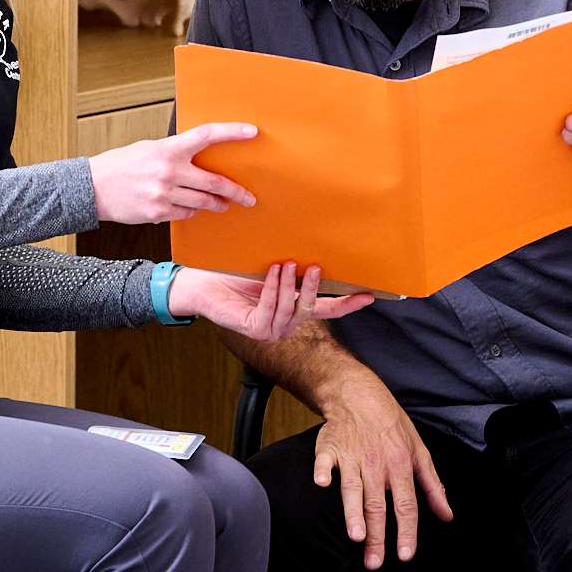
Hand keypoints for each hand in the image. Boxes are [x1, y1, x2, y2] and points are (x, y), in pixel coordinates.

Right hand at [90, 122, 257, 224]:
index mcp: (168, 149)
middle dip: (235, 192)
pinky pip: (185, 213)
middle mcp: (169, 171)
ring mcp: (164, 194)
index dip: (231, 132)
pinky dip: (190, 210)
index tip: (252, 132)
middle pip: (214, 183)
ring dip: (215, 204)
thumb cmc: (122, 165)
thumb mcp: (149, 149)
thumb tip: (201, 159)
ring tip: (221, 204)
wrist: (93, 187)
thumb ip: (175, 153)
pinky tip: (183, 205)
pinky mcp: (158, 212)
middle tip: (248, 197)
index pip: (206, 135)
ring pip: (202, 202)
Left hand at [169, 261, 374, 341]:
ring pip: (291, 311)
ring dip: (290, 287)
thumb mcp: (270, 264)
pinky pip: (269, 312)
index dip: (349, 303)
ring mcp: (269, 329)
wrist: (201, 281)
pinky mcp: (253, 329)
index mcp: (292, 307)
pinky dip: (273, 291)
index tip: (371, 294)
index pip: (327, 309)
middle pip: (311, 309)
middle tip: (314, 266)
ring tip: (287, 263)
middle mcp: (284, 322)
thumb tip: (315, 242)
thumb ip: (292, 262)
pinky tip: (272, 273)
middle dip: (313, 287)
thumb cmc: (233, 271)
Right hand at [315, 374, 452, 568]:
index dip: (406, 531)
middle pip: (378, 505)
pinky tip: (321, 485)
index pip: (406, 505)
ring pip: (353, 488)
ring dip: (354, 512)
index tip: (405, 556)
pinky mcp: (330, 448)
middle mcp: (377, 465)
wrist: (360, 395)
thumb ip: (433, 486)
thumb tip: (447, 515)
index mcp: (400, 467)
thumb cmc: (392, 427)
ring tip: (356, 536)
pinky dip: (322, 472)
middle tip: (374, 563)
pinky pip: (325, 462)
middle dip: (377, 536)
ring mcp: (352, 456)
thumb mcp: (420, 452)